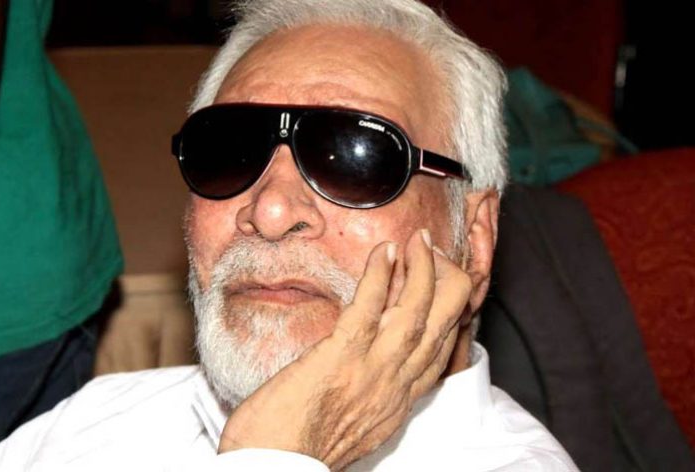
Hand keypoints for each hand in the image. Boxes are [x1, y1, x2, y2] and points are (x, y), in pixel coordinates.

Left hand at [218, 229, 472, 470]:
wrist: (275, 470)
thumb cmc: (294, 451)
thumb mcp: (348, 428)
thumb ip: (362, 399)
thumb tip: (357, 376)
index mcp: (395, 404)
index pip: (438, 354)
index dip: (448, 317)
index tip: (444, 287)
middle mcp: (393, 387)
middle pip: (443, 329)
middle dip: (449, 285)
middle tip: (438, 253)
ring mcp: (370, 371)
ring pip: (416, 313)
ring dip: (423, 272)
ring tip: (419, 241)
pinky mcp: (339, 358)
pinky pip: (369, 309)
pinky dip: (380, 277)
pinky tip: (384, 253)